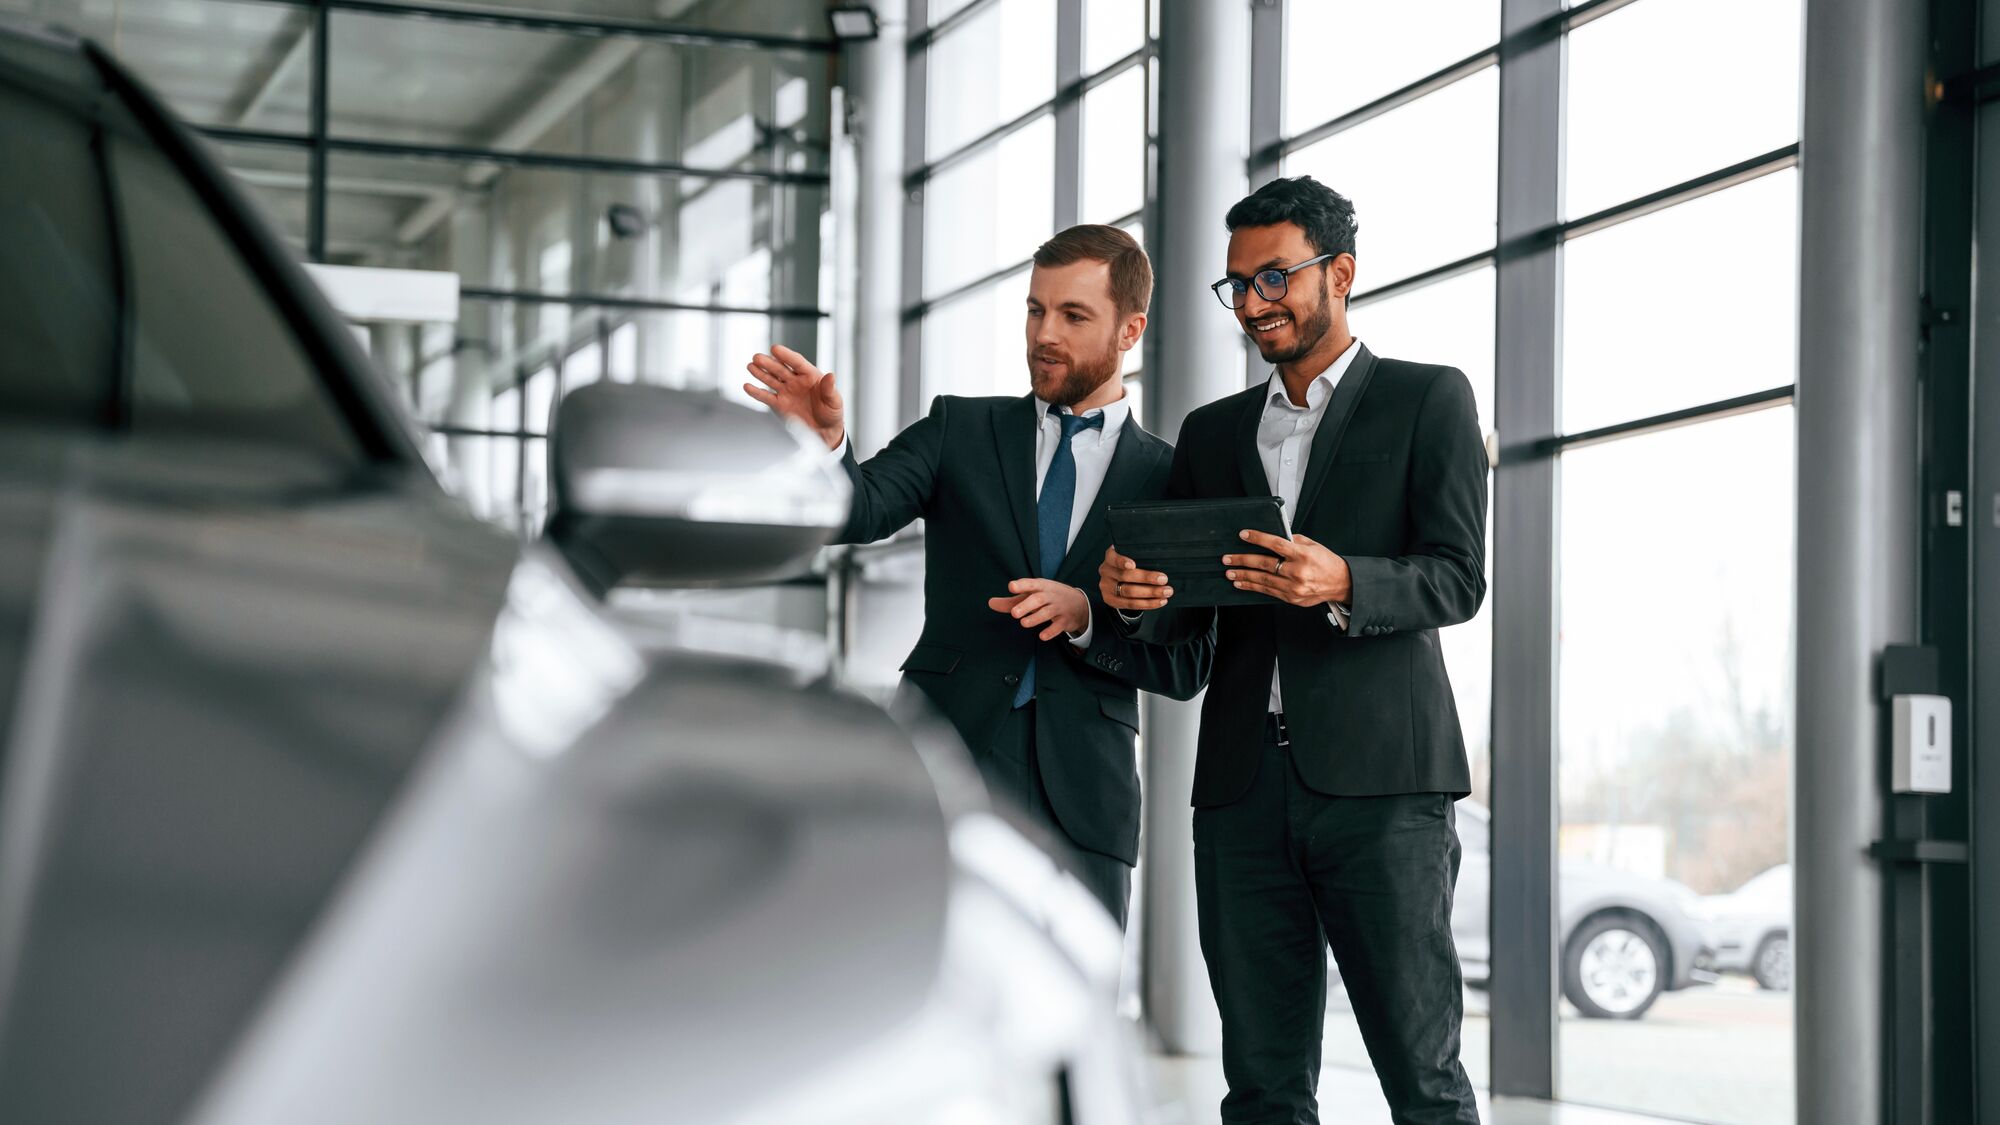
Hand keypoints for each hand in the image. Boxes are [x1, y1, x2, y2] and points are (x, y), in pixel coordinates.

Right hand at [743, 343, 844, 449]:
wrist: (824, 432)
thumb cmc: (832, 413)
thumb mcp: (835, 402)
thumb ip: (830, 389)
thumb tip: (831, 376)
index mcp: (810, 375)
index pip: (797, 362)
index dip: (786, 355)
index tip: (775, 349)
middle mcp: (796, 381)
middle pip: (780, 369)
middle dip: (769, 363)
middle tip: (757, 357)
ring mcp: (786, 391)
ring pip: (771, 379)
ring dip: (760, 373)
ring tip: (750, 366)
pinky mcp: (779, 404)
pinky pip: (766, 396)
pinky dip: (757, 392)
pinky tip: (748, 386)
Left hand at [988, 579, 1090, 640]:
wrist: (1080, 603)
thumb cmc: (1049, 597)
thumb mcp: (1032, 595)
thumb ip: (1011, 601)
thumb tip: (991, 603)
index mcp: (1040, 587)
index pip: (1031, 584)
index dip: (1021, 585)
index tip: (1011, 586)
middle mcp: (1050, 596)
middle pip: (1039, 599)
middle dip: (1026, 605)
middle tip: (1014, 613)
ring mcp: (1059, 608)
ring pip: (1048, 613)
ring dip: (1036, 618)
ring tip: (1023, 623)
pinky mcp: (1065, 621)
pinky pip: (1058, 626)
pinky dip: (1051, 631)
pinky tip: (1042, 636)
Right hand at [1099, 546, 1172, 611]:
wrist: (1116, 578)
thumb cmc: (1129, 564)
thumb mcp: (1131, 556)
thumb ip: (1141, 557)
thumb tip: (1162, 560)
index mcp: (1110, 557)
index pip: (1114, 559)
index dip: (1122, 562)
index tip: (1133, 565)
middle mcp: (1106, 571)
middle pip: (1125, 576)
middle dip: (1147, 578)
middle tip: (1163, 579)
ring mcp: (1106, 587)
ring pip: (1129, 592)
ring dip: (1150, 593)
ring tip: (1165, 592)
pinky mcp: (1111, 600)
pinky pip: (1130, 604)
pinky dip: (1147, 604)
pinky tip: (1159, 601)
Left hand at [1222, 529, 1350, 607]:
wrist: (1341, 583)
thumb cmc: (1326, 562)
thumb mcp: (1313, 545)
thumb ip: (1293, 541)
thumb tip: (1272, 537)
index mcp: (1303, 555)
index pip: (1276, 544)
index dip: (1258, 538)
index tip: (1244, 535)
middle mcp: (1298, 572)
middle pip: (1265, 564)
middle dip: (1243, 560)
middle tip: (1227, 558)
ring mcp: (1294, 588)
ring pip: (1263, 581)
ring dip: (1244, 576)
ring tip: (1229, 572)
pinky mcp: (1291, 598)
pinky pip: (1268, 592)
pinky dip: (1253, 587)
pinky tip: (1242, 583)